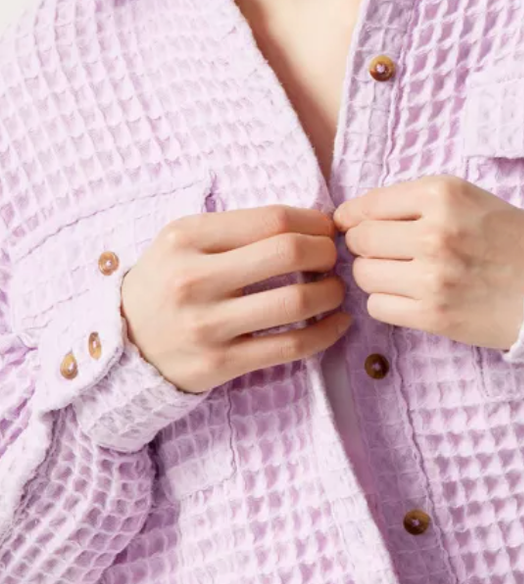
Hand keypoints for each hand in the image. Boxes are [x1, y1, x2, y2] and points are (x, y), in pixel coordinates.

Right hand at [120, 205, 351, 393]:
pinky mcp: (220, 363)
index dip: (313, 221)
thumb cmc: (167, 282)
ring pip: (296, 302)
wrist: (125, 344)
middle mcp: (193, 279)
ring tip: (335, 289)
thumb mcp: (184, 241)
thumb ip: (237, 229)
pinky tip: (337, 322)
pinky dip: (326, 333)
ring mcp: (206, 325)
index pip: (271, 219)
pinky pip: (291, 347)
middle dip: (326, 252)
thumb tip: (312, 223)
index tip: (326, 229)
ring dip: (332, 292)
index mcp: (186, 238)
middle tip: (333, 258)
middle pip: (288, 253)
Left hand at [331, 175, 523, 351]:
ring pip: (364, 275)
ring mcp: (433, 276)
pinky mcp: (434, 314)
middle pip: (360, 241)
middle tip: (384, 252)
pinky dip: (387, 302)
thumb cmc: (505, 236)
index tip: (354, 225)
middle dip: (365, 247)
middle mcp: (434, 232)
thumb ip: (412, 201)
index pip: (368, 206)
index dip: (354, 217)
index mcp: (441, 194)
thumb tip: (350, 217)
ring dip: (376, 276)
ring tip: (402, 275)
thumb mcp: (465, 197)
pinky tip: (410, 296)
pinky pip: (378, 306)